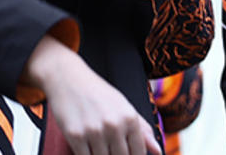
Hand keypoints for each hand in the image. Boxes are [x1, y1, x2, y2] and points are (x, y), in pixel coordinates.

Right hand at [22, 35, 160, 154]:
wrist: (67, 77)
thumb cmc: (97, 92)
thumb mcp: (123, 105)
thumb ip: (142, 129)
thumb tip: (158, 151)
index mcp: (129, 117)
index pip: (138, 153)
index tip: (125, 153)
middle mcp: (114, 125)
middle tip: (109, 146)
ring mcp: (94, 131)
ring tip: (98, 144)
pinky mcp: (75, 135)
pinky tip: (86, 147)